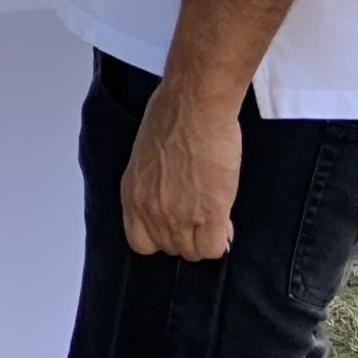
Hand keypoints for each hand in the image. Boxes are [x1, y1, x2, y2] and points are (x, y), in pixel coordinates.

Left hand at [119, 77, 241, 261]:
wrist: (195, 104)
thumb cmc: (172, 115)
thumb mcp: (147, 156)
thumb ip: (155, 185)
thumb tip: (174, 198)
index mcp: (132, 194)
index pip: (140, 242)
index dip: (161, 237)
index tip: (175, 225)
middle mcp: (151, 210)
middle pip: (171, 249)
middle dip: (188, 235)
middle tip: (202, 216)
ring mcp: (178, 215)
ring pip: (194, 252)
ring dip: (206, 237)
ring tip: (215, 214)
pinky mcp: (209, 213)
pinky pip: (215, 248)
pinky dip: (223, 240)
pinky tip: (225, 218)